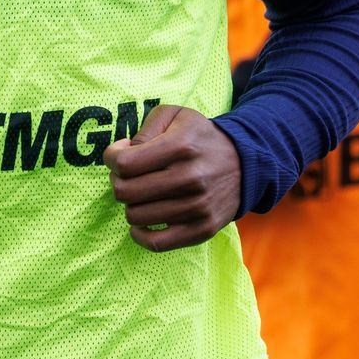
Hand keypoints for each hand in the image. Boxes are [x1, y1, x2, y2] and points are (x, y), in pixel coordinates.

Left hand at [104, 104, 241, 251]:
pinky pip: (155, 243)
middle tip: (130, 176)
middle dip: (118, 181)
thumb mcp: (177, 116)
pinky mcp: (201, 229)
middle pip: (125, 192)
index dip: (112, 158)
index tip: (119, 155)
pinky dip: (141, 234)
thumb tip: (123, 153)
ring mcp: (196, 207)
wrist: (246, 163)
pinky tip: (144, 220)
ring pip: (135, 216)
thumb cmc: (201, 138)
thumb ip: (145, 128)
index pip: (124, 163)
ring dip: (132, 204)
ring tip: (143, 194)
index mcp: (180, 146)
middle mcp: (189, 178)